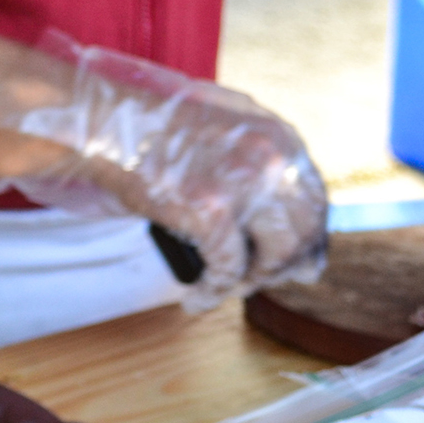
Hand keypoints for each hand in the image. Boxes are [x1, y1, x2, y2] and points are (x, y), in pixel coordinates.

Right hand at [0, 36, 327, 310]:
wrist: (108, 122)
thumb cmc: (156, 127)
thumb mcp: (223, 128)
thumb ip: (258, 161)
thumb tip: (286, 212)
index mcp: (278, 137)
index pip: (314, 200)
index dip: (307, 240)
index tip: (295, 264)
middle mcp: (272, 158)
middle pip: (301, 232)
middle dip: (282, 267)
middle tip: (257, 283)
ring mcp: (245, 184)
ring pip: (274, 256)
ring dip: (251, 282)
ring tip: (224, 288)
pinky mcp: (212, 211)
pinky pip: (227, 270)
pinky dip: (213, 293)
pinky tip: (197, 300)